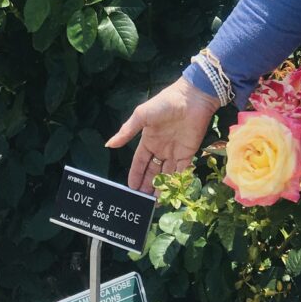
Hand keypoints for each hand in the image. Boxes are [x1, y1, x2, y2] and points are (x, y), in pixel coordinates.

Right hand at [105, 77, 221, 194]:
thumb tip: (109, 144)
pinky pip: (182, 170)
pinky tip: (171, 193)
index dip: (135, 175)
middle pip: (153, 172)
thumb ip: (127, 131)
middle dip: (147, 186)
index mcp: (149, 140)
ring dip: (161, 188)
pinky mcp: (189, 152)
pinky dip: (177, 181)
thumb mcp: (141, 116)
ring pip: (166, 174)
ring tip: (154, 203)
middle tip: (141, 202)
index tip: (130, 189)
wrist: (192, 98)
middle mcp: (162, 148)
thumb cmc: (165, 103)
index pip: (139, 162)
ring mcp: (176, 151)